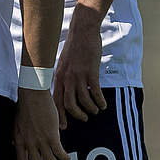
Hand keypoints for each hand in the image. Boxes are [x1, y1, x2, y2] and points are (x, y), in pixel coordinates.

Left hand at [13, 88, 69, 159]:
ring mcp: (40, 140)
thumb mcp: (17, 123)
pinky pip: (59, 152)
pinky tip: (67, 157)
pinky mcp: (52, 136)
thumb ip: (19, 135)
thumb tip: (15, 144)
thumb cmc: (26, 106)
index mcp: (19, 139)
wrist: (33, 95)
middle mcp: (29, 142)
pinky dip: (64, 157)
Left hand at [53, 9, 107, 127]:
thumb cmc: (74, 48)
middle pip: (68, 105)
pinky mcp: (90, 71)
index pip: (55, 101)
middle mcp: (66, 78)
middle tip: (84, 118)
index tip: (63, 127)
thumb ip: (64, 77)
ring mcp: (78, 75)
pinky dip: (100, 101)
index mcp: (58, 77)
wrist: (82, 31)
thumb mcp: (64, 64)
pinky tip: (103, 104)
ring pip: (83, 101)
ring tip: (96, 110)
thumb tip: (66, 92)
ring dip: (91, 109)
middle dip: (77, 115)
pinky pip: (96, 92)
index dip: (59, 116)